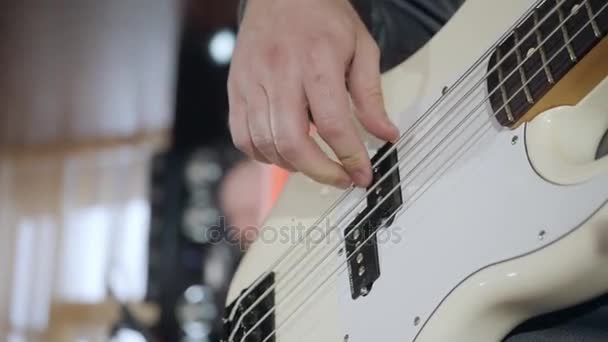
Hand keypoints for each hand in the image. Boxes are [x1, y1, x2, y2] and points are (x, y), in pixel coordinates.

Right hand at [227, 0, 398, 187]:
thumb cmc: (323, 17)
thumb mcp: (362, 48)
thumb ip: (371, 95)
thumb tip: (385, 134)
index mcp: (316, 61)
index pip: (332, 123)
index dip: (350, 157)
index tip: (361, 175)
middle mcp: (279, 72)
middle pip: (292, 141)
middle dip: (320, 172)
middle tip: (339, 179)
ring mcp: (251, 82)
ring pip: (265, 143)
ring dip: (292, 165)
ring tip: (313, 164)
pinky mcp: (235, 89)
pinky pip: (241, 136)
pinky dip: (262, 154)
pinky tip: (282, 152)